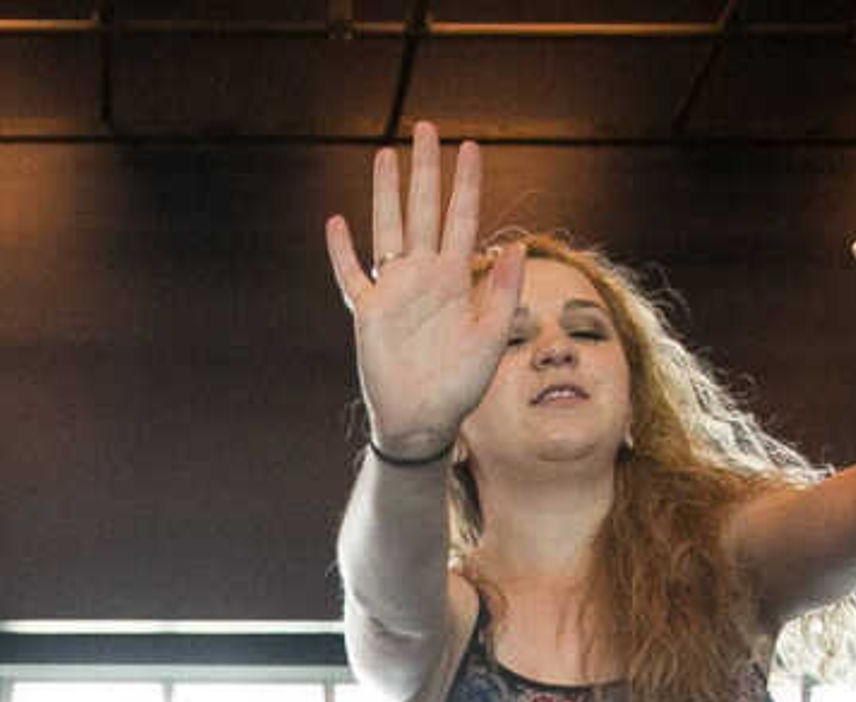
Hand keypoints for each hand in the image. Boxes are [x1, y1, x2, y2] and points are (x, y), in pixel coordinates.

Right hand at [325, 123, 527, 463]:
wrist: (425, 420)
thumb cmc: (461, 384)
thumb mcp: (492, 337)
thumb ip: (504, 293)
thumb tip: (517, 247)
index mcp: (455, 279)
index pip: (462, 219)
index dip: (467, 184)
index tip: (471, 147)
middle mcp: (424, 276)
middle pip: (423, 211)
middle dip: (425, 171)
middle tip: (426, 127)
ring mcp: (394, 291)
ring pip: (388, 229)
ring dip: (386, 193)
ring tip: (386, 154)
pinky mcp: (367, 312)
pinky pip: (351, 275)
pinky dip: (342, 252)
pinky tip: (337, 223)